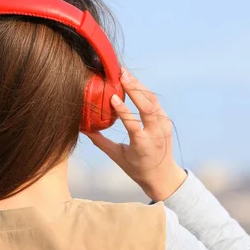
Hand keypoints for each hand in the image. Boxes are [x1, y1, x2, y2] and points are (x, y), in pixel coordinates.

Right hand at [84, 69, 186, 201]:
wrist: (163, 175)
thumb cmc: (137, 168)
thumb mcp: (117, 156)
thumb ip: (101, 142)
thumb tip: (84, 128)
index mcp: (142, 145)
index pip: (133, 124)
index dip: (123, 110)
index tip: (113, 97)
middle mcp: (156, 133)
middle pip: (147, 107)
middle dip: (134, 89)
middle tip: (121, 75)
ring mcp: (163, 125)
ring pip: (152, 100)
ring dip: (139, 86)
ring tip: (125, 74)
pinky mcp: (166, 120)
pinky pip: (155, 102)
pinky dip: (144, 92)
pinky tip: (133, 83)